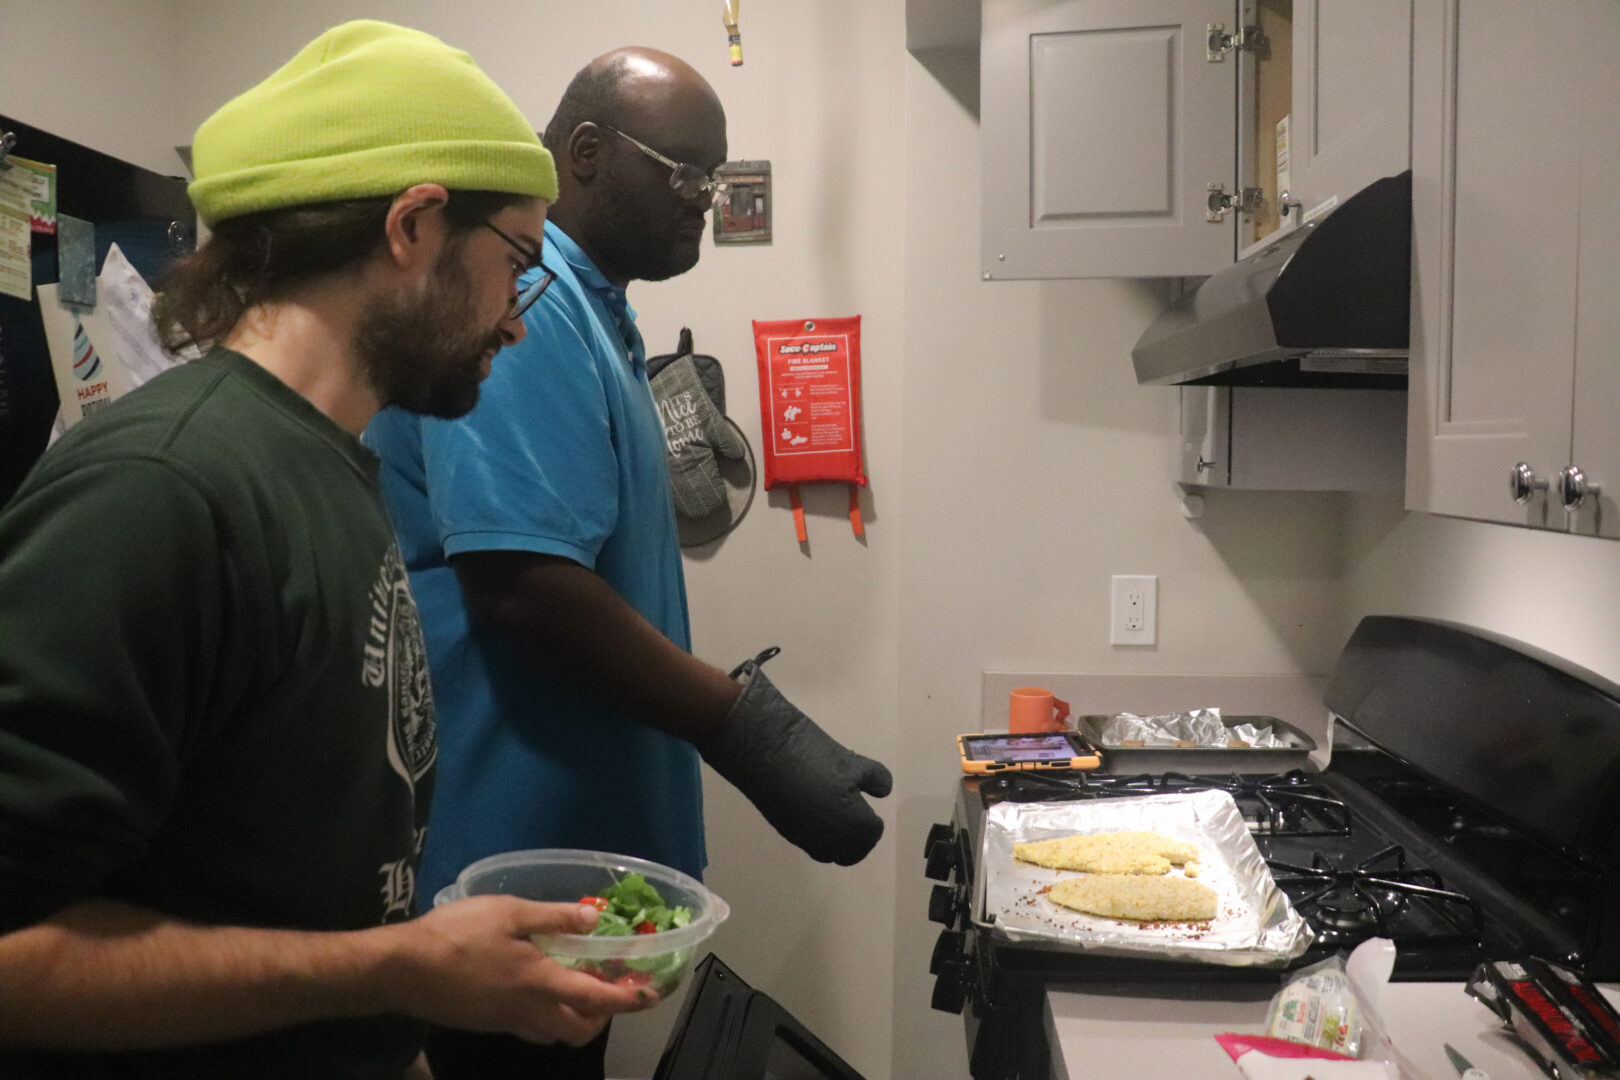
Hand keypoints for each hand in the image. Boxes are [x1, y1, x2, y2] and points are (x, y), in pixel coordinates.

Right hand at [380, 896, 654, 1044]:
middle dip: (603, 1016)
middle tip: (610, 987)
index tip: (651, 993)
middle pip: (579, 1031)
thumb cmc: (456, 935)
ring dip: (575, 1017)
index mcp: (540, 984)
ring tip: (578, 984)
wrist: (400, 970)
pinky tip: (538, 984)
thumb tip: (594, 919)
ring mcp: (506, 1022)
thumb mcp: (509, 912)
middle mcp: (529, 1012)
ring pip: (554, 1032)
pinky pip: (530, 1026)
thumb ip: (553, 918)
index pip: (598, 1000)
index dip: (629, 999)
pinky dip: (547, 1013)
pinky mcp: (487, 1022)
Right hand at [699, 651, 892, 864]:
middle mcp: (830, 840)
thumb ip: (873, 779)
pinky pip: (810, 843)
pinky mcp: (785, 832)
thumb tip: (882, 791)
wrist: (764, 749)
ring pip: (828, 853)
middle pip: (851, 853)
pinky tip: (815, 810)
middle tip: (857, 816)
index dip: (873, 823)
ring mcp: (805, 839)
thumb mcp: (850, 761)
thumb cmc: (812, 753)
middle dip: (857, 839)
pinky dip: (818, 835)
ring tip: (837, 815)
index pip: (872, 835)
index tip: (870, 809)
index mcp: (852, 824)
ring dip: (837, 841)